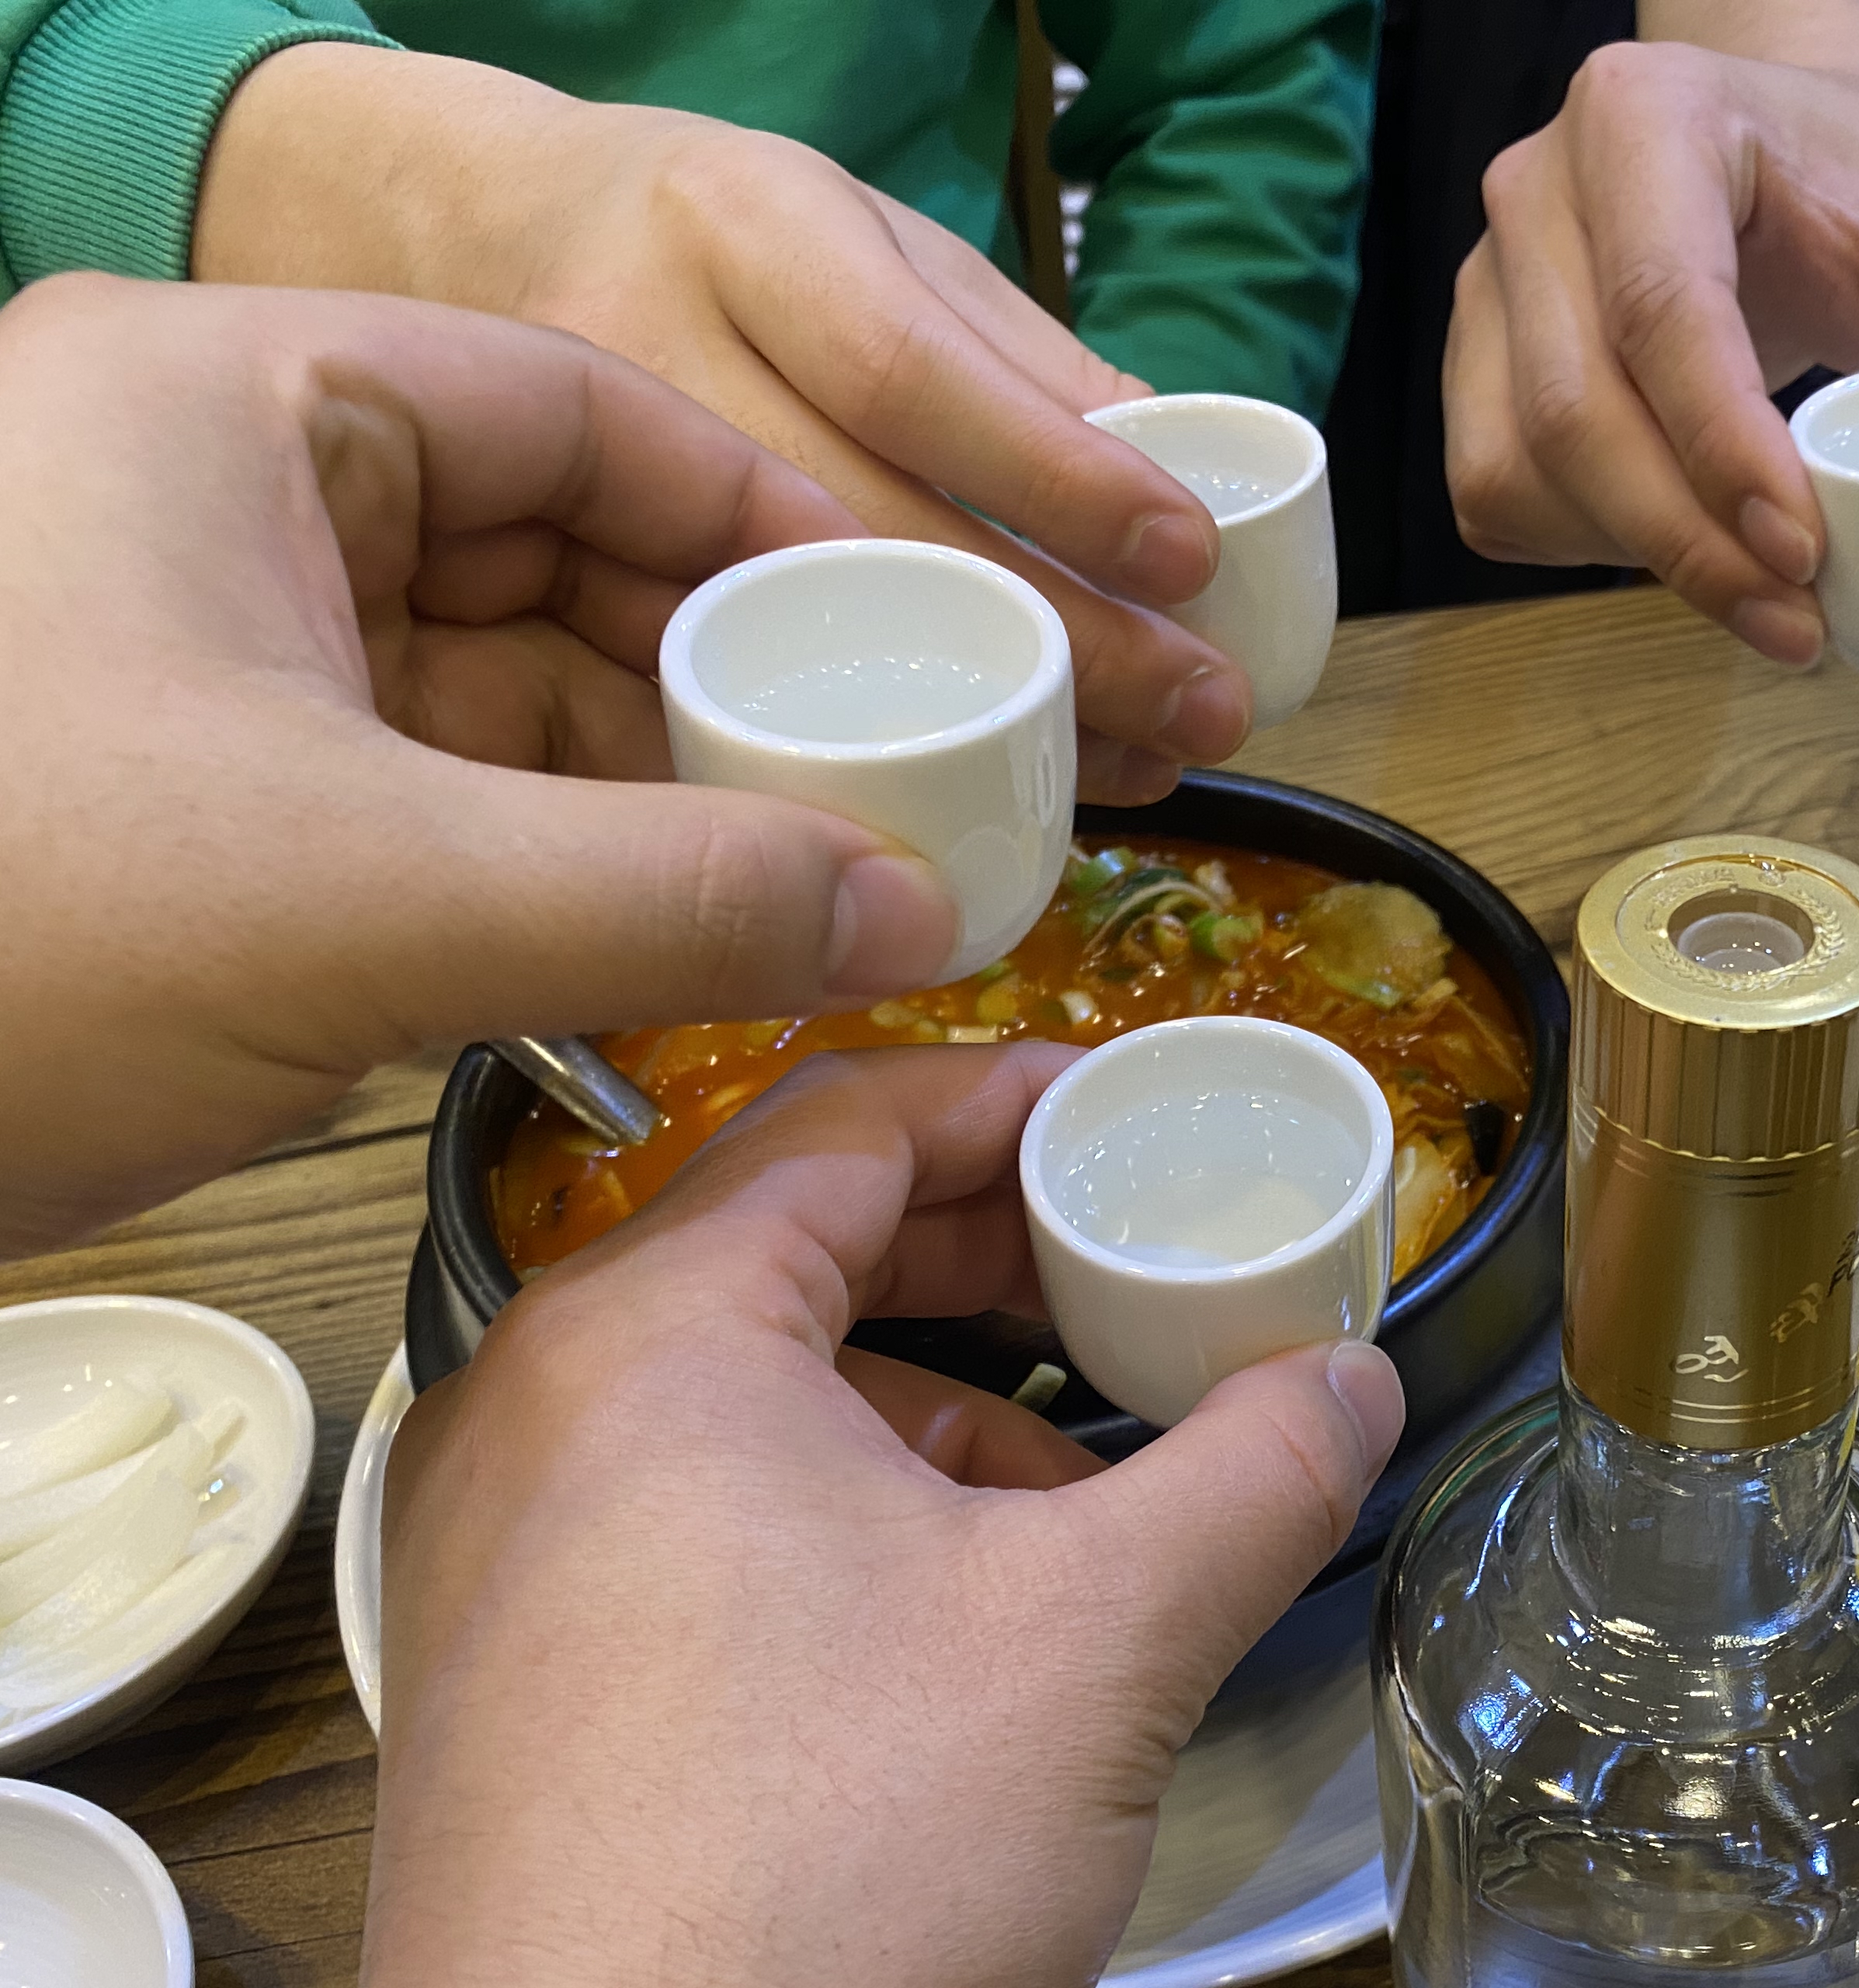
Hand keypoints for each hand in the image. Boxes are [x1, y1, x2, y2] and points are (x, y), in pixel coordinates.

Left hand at [0, 275, 997, 1258]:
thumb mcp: (375, 902)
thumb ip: (679, 896)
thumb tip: (915, 914)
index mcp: (221, 403)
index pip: (564, 407)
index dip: (755, 519)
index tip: (904, 624)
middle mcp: (198, 491)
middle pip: (537, 546)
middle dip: (713, 682)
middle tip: (878, 788)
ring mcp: (179, 643)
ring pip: (486, 687)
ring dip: (642, 794)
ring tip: (805, 885)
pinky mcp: (177, 789)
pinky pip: (419, 791)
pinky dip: (546, 865)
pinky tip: (671, 946)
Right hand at [197, 42, 1247, 800]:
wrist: (459, 231)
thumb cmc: (716, 251)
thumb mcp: (867, 246)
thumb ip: (1016, 358)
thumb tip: (1183, 469)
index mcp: (743, 230)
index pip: (909, 369)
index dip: (1055, 475)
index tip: (1187, 556)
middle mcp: (644, 336)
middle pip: (868, 526)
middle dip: (1058, 641)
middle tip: (1195, 714)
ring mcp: (559, 467)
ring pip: (796, 637)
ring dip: (978, 726)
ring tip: (1129, 768)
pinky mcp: (525, 583)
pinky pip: (704, 700)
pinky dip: (852, 768)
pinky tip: (967, 800)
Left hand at [205, 1043, 1404, 1987]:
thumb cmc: (818, 1896)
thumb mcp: (1103, 1642)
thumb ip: (1253, 1472)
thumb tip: (1348, 1384)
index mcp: (652, 1338)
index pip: (843, 1120)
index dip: (1018, 1100)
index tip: (1139, 1118)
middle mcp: (536, 1419)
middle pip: (788, 1250)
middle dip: (989, 1263)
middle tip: (1142, 1278)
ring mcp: (503, 1563)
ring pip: (750, 1408)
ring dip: (932, 1416)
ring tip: (1087, 1499)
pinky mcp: (517, 1691)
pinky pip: (697, 1527)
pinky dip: (847, 1524)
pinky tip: (968, 1629)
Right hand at [1443, 31, 1858, 668]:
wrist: (1774, 142)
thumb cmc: (1856, 184)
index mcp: (1647, 119)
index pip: (1661, 305)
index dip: (1723, 447)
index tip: (1806, 552)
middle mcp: (1539, 188)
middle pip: (1573, 406)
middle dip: (1685, 541)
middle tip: (1797, 623)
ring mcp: (1487, 275)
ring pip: (1518, 463)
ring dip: (1632, 559)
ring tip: (1754, 600)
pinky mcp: (1470, 356)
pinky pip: (1492, 489)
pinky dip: (1577, 548)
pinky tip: (1668, 548)